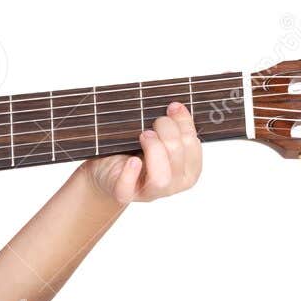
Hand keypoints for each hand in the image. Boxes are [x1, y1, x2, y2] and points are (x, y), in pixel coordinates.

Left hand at [84, 100, 202, 204]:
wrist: (107, 170)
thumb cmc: (134, 151)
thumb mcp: (157, 136)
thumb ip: (173, 126)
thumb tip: (177, 107)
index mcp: (187, 171)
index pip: (192, 145)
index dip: (184, 123)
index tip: (172, 107)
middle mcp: (172, 185)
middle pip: (177, 155)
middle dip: (166, 131)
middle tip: (152, 123)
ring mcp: (149, 193)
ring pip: (161, 177)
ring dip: (153, 149)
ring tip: (143, 135)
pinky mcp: (124, 194)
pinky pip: (128, 188)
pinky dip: (130, 173)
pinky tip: (132, 160)